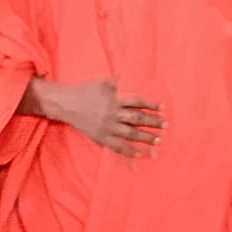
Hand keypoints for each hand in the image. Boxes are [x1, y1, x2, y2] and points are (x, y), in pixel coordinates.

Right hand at [46, 79, 162, 156]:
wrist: (66, 103)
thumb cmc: (84, 90)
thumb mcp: (102, 82)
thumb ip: (117, 83)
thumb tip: (130, 78)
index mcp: (115, 99)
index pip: (137, 103)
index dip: (151, 105)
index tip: (162, 109)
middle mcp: (113, 114)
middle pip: (137, 119)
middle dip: (153, 123)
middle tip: (165, 126)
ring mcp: (107, 127)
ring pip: (130, 134)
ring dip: (146, 138)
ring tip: (158, 140)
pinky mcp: (101, 137)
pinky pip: (118, 146)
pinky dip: (130, 151)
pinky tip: (141, 154)